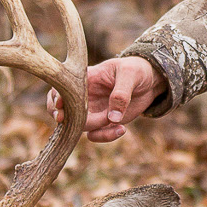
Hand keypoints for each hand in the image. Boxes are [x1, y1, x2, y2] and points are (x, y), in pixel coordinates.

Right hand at [50, 56, 165, 142]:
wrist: (149, 81)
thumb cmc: (136, 70)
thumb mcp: (130, 74)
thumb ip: (121, 93)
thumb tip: (112, 118)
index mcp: (85, 79)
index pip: (62, 88)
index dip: (56, 98)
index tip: (60, 106)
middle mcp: (84, 96)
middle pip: (63, 111)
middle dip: (73, 120)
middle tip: (95, 121)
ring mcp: (92, 110)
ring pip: (78, 126)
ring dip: (96, 129)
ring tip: (119, 124)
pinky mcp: (102, 122)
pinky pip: (95, 135)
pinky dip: (106, 136)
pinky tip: (122, 129)